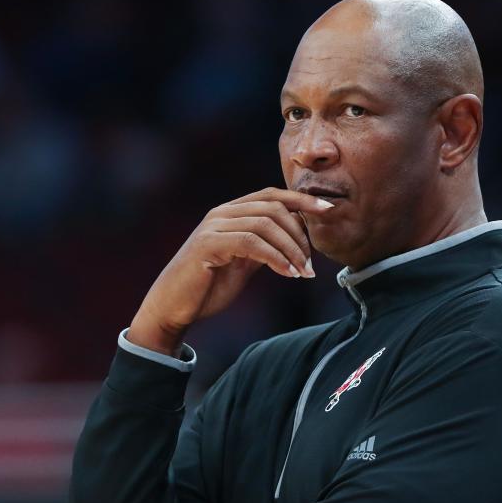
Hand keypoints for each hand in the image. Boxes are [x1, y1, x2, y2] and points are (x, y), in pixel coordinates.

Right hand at [127, 188, 334, 355]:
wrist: (173, 307)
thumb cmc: (207, 286)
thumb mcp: (243, 263)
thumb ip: (264, 247)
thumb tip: (296, 240)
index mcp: (231, 212)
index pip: (273, 195)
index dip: (302, 200)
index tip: (329, 211)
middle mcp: (222, 212)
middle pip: (274, 207)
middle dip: (300, 233)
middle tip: (311, 263)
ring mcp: (214, 226)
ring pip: (265, 224)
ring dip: (291, 249)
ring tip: (303, 273)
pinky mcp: (208, 244)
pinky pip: (252, 242)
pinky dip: (275, 257)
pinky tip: (288, 273)